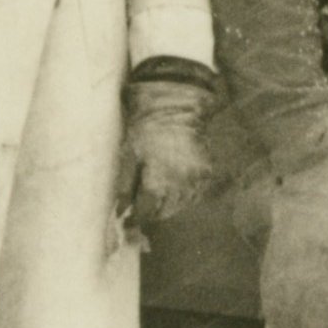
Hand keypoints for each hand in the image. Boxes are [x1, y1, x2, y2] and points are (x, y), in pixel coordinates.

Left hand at [117, 79, 217, 231]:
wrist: (175, 110)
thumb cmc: (146, 133)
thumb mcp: (128, 158)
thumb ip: (125, 188)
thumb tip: (121, 212)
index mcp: (158, 183)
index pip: (146, 213)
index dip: (136, 216)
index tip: (130, 216)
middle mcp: (179, 186)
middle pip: (164, 213)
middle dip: (152, 212)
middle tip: (143, 205)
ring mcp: (195, 181)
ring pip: (180, 206)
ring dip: (168, 206)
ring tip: (158, 194)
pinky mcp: (206, 174)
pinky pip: (194, 195)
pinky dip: (184, 196)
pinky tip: (174, 186)